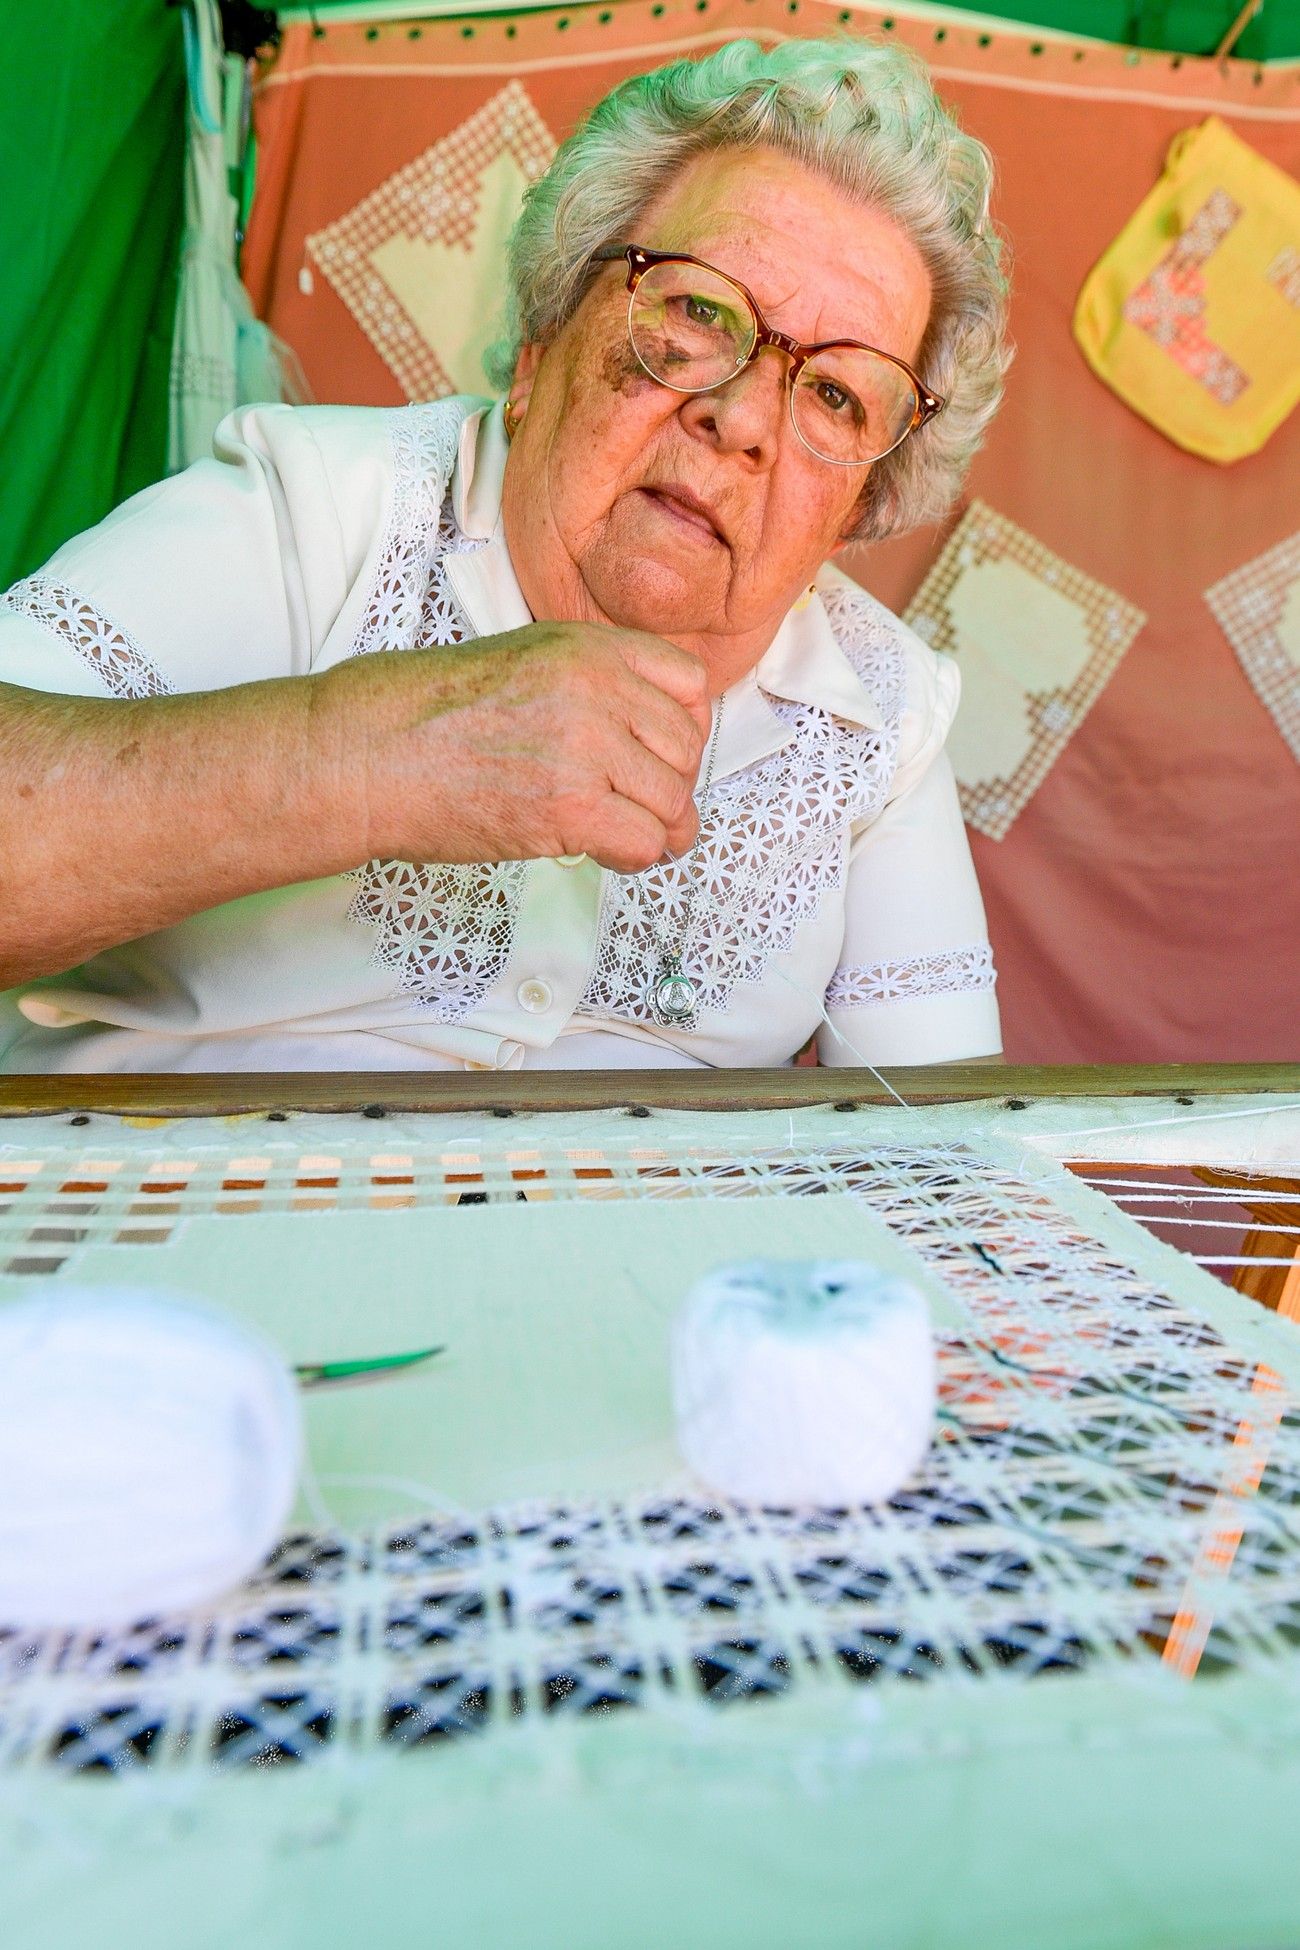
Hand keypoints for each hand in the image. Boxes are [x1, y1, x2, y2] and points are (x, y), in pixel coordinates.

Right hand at [324, 620, 712, 873]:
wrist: (368, 753)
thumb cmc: (424, 711)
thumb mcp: (521, 658)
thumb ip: (587, 681)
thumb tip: (639, 729)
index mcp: (588, 648)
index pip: (690, 686)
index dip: (681, 729)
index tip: (657, 754)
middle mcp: (597, 690)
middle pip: (686, 750)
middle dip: (671, 786)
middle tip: (639, 806)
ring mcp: (586, 748)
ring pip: (672, 802)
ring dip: (655, 828)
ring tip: (620, 834)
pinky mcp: (570, 807)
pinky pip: (645, 842)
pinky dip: (633, 856)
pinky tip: (602, 851)